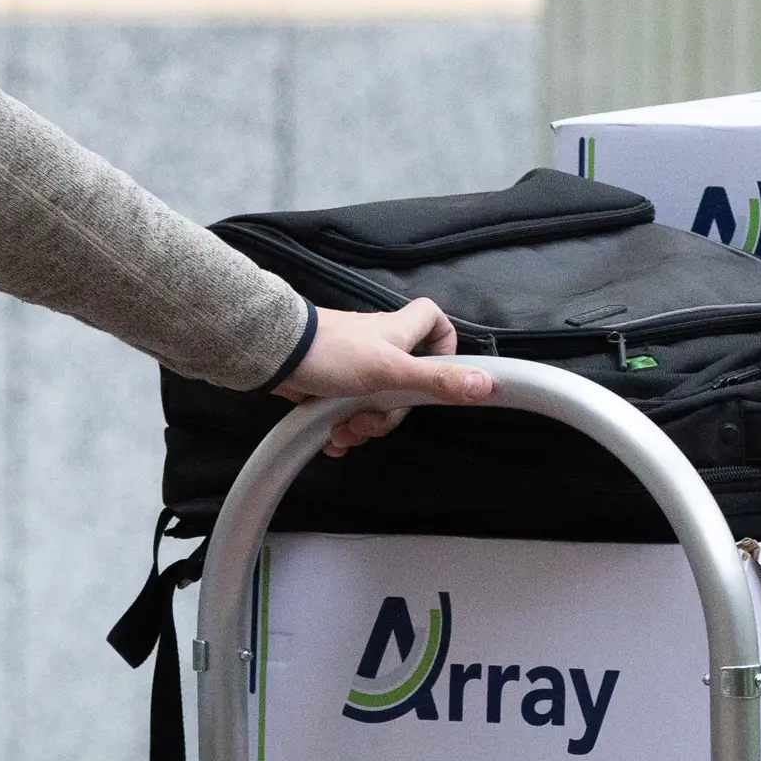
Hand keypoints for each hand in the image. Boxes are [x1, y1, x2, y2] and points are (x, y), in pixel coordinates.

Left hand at [277, 296, 498, 450]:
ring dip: (362, 426)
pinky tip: (331, 439)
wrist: (274, 356)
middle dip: (391, 413)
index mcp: (398, 333)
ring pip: (374, 403)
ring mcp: (352, 366)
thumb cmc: (334, 353)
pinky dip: (341, 430)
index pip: (434, 320)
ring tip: (342, 431)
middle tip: (372, 421)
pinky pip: (346, 413)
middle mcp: (378, 346)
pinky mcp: (328, 383)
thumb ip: (437, 380)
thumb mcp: (392, 371)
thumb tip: (486, 384)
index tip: (442, 372)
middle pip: (406, 384)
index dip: (446, 344)